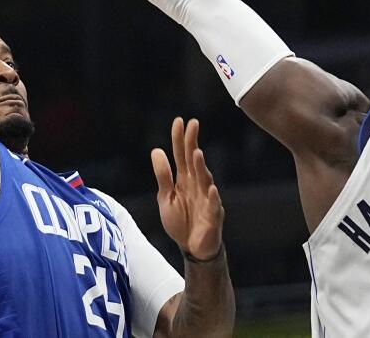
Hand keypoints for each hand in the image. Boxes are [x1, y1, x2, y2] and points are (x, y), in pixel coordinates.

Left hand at [151, 118, 224, 260]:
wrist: (193, 248)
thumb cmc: (181, 221)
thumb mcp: (165, 198)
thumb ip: (162, 176)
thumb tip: (156, 150)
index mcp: (185, 180)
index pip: (182, 155)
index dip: (180, 139)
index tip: (179, 121)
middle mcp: (197, 185)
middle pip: (194, 162)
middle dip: (193, 144)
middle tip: (193, 124)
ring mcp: (207, 200)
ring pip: (204, 180)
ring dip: (201, 167)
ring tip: (196, 153)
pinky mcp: (213, 217)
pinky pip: (213, 206)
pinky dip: (212, 197)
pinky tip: (210, 188)